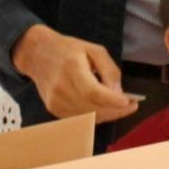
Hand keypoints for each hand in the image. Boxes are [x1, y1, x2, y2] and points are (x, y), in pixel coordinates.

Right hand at [11, 24, 136, 121]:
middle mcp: (61, 88)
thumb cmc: (68, 49)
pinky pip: (80, 119)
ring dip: (107, 115)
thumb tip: (119, 93)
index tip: (129, 102)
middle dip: (116, 110)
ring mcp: (55, 101)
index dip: (113, 101)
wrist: (37, 54)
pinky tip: (102, 107)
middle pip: (93, 108)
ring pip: (88, 117)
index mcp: (72, 68)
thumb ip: (109, 70)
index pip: (94, 93)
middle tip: (130, 106)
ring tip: (118, 106)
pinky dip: (95, 116)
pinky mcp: (54, 109)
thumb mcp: (94, 50)